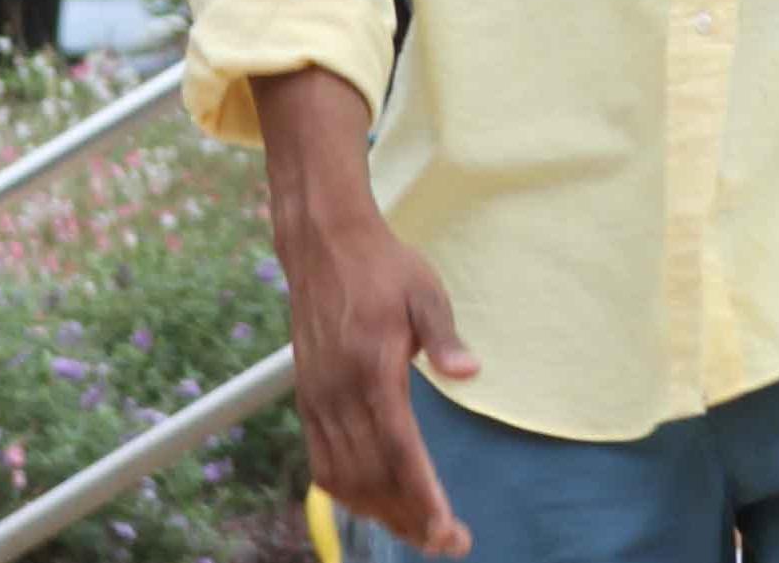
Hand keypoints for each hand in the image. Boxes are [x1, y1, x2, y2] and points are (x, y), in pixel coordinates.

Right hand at [278, 216, 477, 555]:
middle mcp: (338, 394)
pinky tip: (374, 505)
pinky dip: (348, 493)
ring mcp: (318, 399)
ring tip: (417, 532)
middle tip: (447, 544)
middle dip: (408, 518)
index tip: (446, 530)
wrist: (324, 245)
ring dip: (380, 513)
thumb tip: (470, 373)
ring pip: (344, 478)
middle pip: (372, 476)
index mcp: (371, 370)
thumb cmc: (384, 268)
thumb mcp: (425, 291)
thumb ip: (444, 336)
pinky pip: (322, 462)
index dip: (422, 496)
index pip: (398, 450)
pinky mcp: (308, 399)